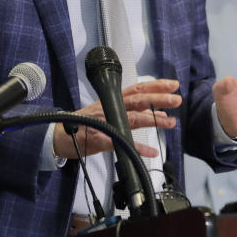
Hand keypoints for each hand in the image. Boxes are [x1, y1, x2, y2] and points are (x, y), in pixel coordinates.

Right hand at [52, 79, 181, 159]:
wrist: (59, 135)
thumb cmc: (85, 123)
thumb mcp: (107, 110)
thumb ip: (129, 110)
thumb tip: (152, 110)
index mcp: (113, 100)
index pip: (138, 88)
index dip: (156, 85)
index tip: (173, 85)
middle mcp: (110, 108)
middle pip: (138, 100)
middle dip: (158, 99)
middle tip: (177, 100)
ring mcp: (105, 122)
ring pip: (131, 118)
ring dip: (152, 120)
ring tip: (169, 122)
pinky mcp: (99, 139)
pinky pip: (120, 142)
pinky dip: (137, 148)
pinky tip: (150, 151)